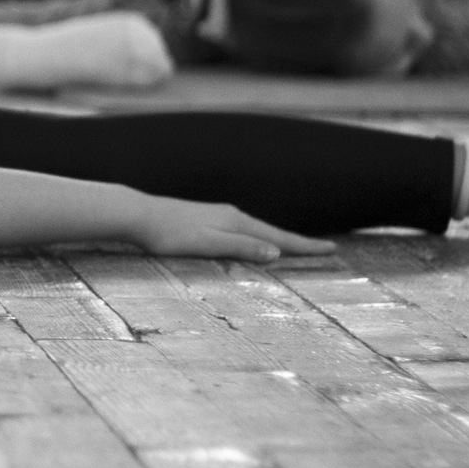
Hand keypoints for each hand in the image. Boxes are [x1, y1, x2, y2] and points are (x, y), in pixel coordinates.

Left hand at [128, 196, 334, 261]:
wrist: (137, 215)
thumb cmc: (169, 233)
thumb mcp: (208, 244)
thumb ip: (241, 247)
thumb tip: (276, 252)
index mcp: (236, 222)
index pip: (279, 237)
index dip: (304, 246)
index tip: (331, 249)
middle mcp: (231, 215)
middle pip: (273, 232)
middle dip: (298, 242)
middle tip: (324, 249)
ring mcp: (218, 216)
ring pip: (258, 231)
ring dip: (279, 240)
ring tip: (296, 248)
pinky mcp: (205, 220)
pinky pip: (242, 231)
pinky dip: (258, 238)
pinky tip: (252, 243)